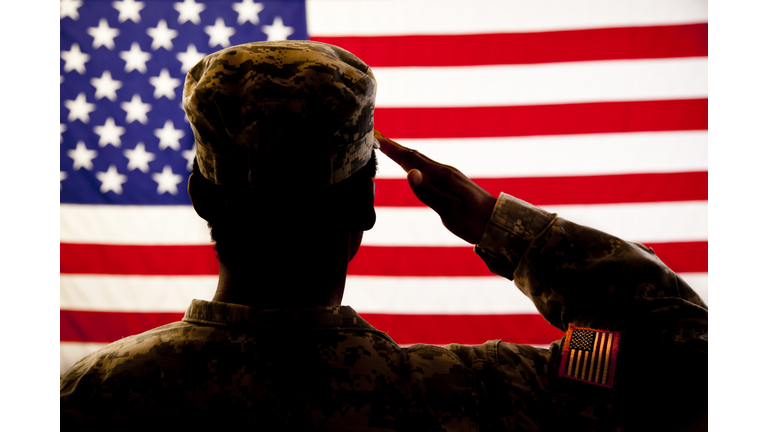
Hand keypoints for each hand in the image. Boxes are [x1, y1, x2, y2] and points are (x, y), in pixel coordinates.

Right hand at [375, 130, 496, 244]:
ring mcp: (449, 176)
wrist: (499, 223)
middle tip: (378, 139)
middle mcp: (445, 172)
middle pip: (415, 156)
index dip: (393, 150)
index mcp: (442, 176)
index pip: (412, 159)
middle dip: (395, 148)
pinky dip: (415, 164)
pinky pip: (428, 169)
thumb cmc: (474, 220)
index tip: (377, 139)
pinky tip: (413, 167)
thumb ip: (428, 192)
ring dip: (404, 154)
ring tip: (390, 149)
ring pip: (422, 162)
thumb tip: (409, 173)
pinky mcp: (452, 183)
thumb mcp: (448, 209)